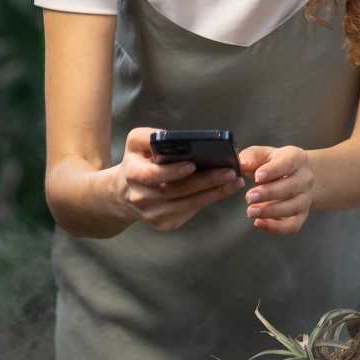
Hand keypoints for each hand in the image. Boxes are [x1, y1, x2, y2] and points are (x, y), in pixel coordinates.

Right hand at [114, 126, 244, 232]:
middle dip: (206, 182)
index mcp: (133, 175)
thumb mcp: (135, 142)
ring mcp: (153, 215)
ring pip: (188, 204)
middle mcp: (141, 198)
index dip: (173, 172)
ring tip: (234, 181)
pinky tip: (223, 190)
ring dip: (214, 193)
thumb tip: (175, 138)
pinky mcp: (165, 224)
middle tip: (229, 172)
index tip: (193, 164)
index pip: (153, 175)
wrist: (125, 192)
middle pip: (177, 191)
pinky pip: (190, 211)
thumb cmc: (137, 162)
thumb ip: (150, 136)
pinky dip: (208, 200)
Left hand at [241, 144, 313, 235]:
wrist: (293, 175)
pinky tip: (259, 223)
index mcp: (296, 158)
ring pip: (293, 207)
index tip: (257, 177)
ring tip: (251, 212)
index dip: (273, 171)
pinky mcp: (302, 215)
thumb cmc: (273, 163)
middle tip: (249, 197)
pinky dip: (277, 228)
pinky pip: (293, 226)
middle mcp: (305, 178)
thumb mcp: (263, 154)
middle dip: (268, 194)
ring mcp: (306, 198)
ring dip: (271, 211)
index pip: (288, 163)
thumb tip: (242, 163)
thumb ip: (251, 157)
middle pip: (291, 187)